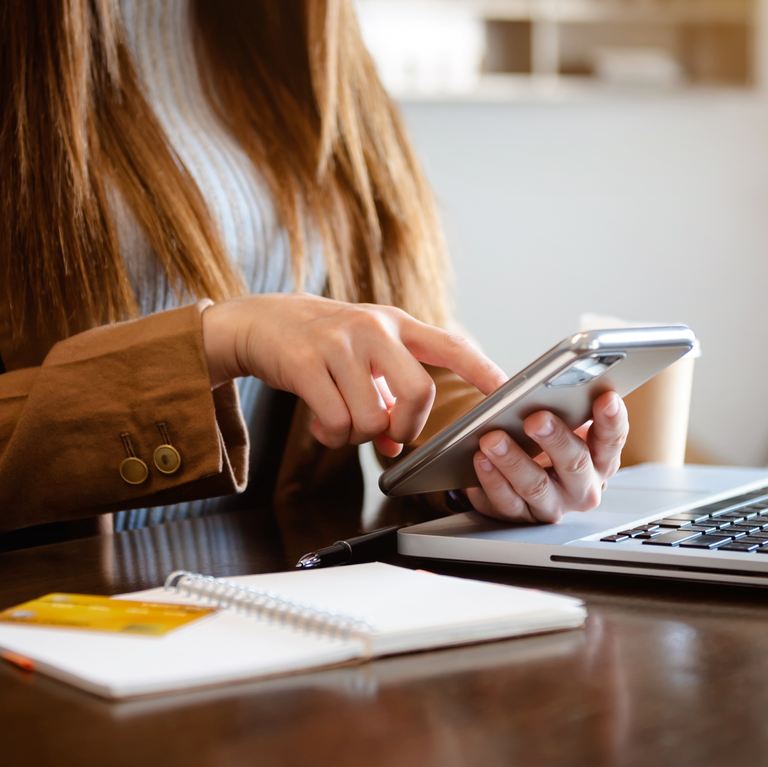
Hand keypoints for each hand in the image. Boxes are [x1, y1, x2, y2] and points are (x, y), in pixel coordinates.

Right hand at [202, 294, 506, 456]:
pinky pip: (335, 422)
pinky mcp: (306, 363)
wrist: (260, 322)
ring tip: (342, 422)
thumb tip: (399, 444)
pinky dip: (332, 436)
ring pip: (372, 419)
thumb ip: (388, 392)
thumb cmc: (321, 342)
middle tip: (390, 433)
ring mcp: (339, 344)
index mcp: (396, 324)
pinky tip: (323, 425)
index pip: (451, 346)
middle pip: (418, 393)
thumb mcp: (363, 355)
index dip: (483, 370)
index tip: (507, 391)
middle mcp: (373, 329)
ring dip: (358, 436)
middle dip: (408, 427)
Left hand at [465, 391, 627, 523]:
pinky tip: (481, 459)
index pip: (612, 439)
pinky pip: (506, 500)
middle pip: (575, 464)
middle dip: (556, 439)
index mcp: (600, 460)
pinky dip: (492, 478)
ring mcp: (553, 505)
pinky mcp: (521, 516)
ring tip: (494, 438)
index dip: (611, 419)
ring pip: (537, 486)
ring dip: (514, 460)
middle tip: (536, 418)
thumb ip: (562, 407)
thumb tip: (546, 385)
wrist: (519, 481)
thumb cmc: (545, 446)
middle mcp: (582, 487)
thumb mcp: (560, 424)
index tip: (606, 397)